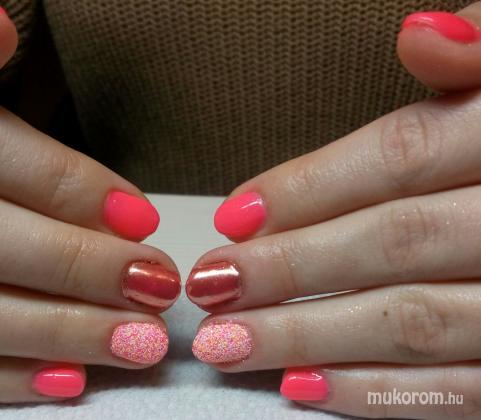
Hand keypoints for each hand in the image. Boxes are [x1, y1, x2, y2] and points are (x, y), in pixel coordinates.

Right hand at [0, 12, 180, 402]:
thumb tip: (2, 25)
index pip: (18, 169)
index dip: (84, 196)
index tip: (145, 222)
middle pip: (10, 247)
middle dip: (90, 271)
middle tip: (160, 289)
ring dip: (71, 333)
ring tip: (140, 345)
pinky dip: (18, 376)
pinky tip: (72, 382)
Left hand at [187, 4, 480, 417]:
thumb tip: (418, 36)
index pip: (401, 157)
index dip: (309, 186)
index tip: (233, 216)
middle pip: (392, 244)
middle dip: (290, 269)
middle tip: (212, 285)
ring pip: (411, 323)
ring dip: (307, 338)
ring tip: (229, 342)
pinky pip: (457, 392)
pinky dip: (376, 392)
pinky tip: (301, 386)